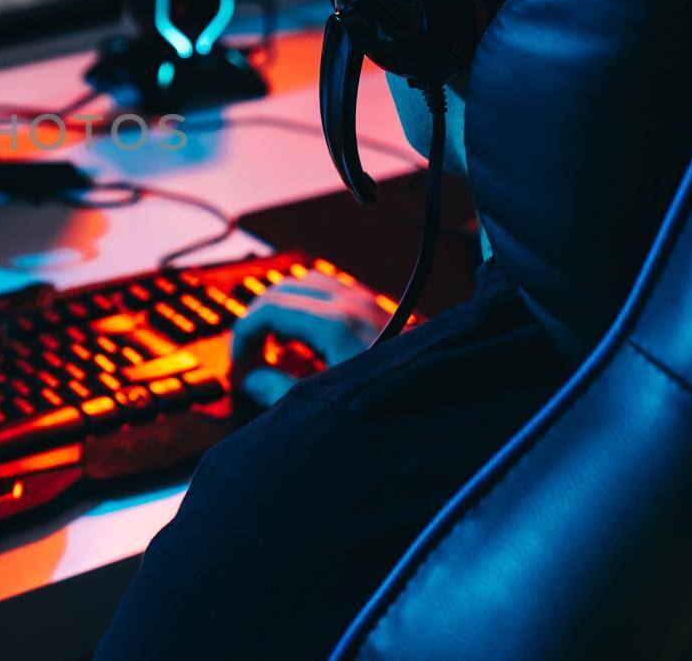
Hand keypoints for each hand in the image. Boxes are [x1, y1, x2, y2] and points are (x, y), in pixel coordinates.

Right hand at [230, 272, 391, 407]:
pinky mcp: (377, 308)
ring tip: (274, 344)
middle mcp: (349, 304)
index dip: (243, 336)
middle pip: (280, 289)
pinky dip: (306, 305)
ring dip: (280, 307)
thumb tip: (250, 379)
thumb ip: (278, 390)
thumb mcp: (326, 405)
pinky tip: (306, 337)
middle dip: (257, 320)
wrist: (451, 398)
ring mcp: (365, 301)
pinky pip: (328, 290)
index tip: (240, 366)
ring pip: (304, 283)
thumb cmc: (394, 408)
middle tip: (250, 356)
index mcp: (333, 324)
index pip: (267, 310)